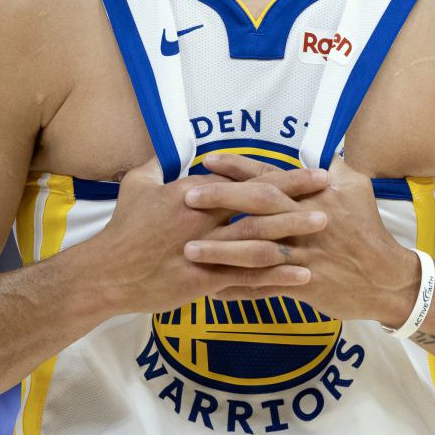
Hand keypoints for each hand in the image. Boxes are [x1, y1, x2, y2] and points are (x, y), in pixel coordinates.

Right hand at [96, 155, 328, 313]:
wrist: (105, 273)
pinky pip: (247, 279)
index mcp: (192, 193)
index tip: (307, 169)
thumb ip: (157, 167)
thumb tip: (168, 152)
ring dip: (294, 232)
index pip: (244, 179)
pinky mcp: (202, 281)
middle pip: (259, 203)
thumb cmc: (122, 229)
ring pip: (259, 239)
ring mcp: (205, 251)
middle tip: (329, 190)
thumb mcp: (136, 186)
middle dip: (297, 195)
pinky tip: (302, 277)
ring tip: (325, 227)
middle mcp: (203, 218)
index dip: (278, 174)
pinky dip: (276, 277)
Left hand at [181, 154, 418, 320]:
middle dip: (220, 200)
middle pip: (258, 207)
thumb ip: (331, 168)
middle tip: (185, 197)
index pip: (271, 176)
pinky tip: (211, 288)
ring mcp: (305, 255)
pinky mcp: (305, 285)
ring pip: (256, 249)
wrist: (386, 279)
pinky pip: (265, 286)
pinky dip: (238, 288)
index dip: (238, 168)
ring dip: (220, 249)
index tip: (207, 161)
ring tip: (188, 248)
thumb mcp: (356, 188)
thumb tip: (313, 148)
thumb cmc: (368, 230)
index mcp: (316, 195)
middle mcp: (307, 222)